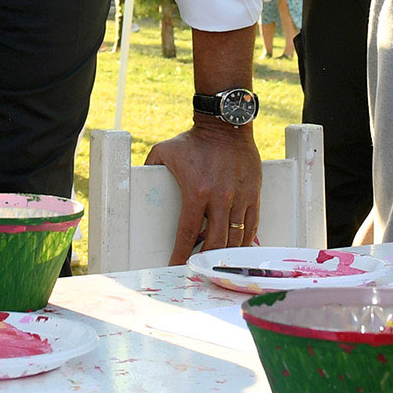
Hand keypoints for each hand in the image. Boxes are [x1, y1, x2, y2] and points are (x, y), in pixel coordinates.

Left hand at [150, 120, 263, 263]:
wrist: (227, 125)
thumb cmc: (194, 139)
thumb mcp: (165, 150)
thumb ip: (150, 167)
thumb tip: (139, 180)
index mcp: (196, 192)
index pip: (188, 233)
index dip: (182, 253)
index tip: (176, 265)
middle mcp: (220, 198)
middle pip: (215, 242)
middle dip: (206, 259)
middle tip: (199, 267)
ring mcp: (239, 197)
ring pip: (235, 238)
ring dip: (226, 253)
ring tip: (217, 260)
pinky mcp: (254, 193)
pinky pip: (251, 225)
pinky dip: (244, 240)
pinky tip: (237, 247)